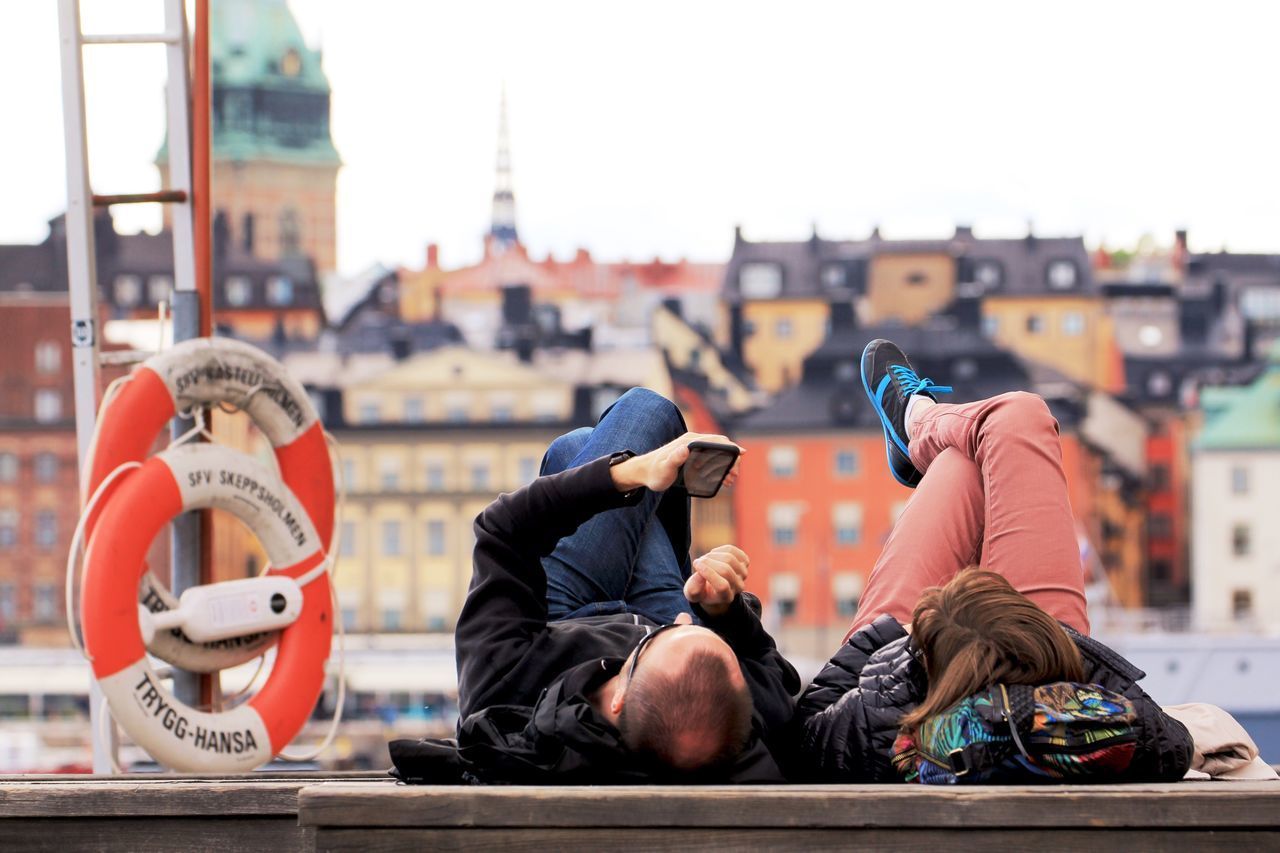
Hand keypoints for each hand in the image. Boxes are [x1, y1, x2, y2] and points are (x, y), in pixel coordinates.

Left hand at [610, 432, 743, 493]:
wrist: (643, 472)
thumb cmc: (654, 472)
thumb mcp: (664, 468)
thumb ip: (674, 459)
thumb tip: (685, 449)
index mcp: (689, 442)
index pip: (715, 440)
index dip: (730, 446)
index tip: (741, 454)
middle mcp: (692, 442)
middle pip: (719, 446)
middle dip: (730, 459)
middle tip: (734, 475)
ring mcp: (692, 449)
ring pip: (716, 453)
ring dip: (726, 465)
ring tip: (731, 480)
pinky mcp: (691, 456)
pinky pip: (710, 459)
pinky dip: (719, 467)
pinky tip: (722, 478)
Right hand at [683, 544, 748, 615]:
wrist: (715, 587)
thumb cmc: (702, 591)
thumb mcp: (692, 594)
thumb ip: (693, 589)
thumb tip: (700, 574)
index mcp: (726, 597)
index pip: (722, 586)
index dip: (708, 574)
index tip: (696, 565)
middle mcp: (738, 587)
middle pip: (725, 570)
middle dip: (707, 562)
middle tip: (697, 562)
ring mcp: (743, 574)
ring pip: (729, 558)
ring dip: (712, 555)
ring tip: (704, 560)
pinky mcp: (744, 562)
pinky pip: (732, 550)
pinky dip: (720, 549)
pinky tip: (714, 555)